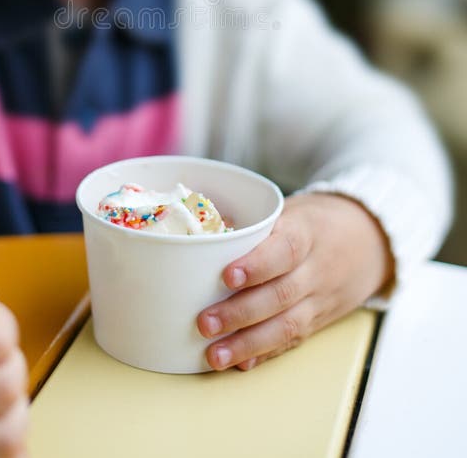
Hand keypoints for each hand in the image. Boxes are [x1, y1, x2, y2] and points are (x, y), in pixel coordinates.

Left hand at [197, 192, 394, 370]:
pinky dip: (265, 353)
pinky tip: (240, 363)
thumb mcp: (292, 209)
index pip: (284, 250)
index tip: (226, 276)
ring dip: (247, 344)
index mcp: (307, 232)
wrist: (370, 240)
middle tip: (204, 323)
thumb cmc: (318, 221)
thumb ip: (254, 224)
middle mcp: (316, 269)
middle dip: (240, 313)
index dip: (257, 265)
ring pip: (287, 326)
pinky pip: (293, 341)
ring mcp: (320, 299)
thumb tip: (203, 234)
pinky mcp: (319, 320)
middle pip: (281, 294)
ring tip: (214, 355)